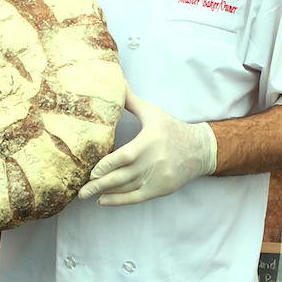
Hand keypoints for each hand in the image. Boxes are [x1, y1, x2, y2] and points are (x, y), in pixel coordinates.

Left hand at [77, 86, 216, 205]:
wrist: (200, 149)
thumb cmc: (172, 128)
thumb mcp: (152, 112)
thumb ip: (131, 100)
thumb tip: (118, 81)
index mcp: (150, 140)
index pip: (126, 156)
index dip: (108, 165)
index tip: (91, 171)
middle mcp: (154, 161)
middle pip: (123, 176)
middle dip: (100, 184)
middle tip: (80, 190)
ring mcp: (158, 178)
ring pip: (128, 189)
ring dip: (106, 193)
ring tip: (87, 195)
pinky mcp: (161, 189)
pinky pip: (137, 198)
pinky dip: (119, 201)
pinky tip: (104, 200)